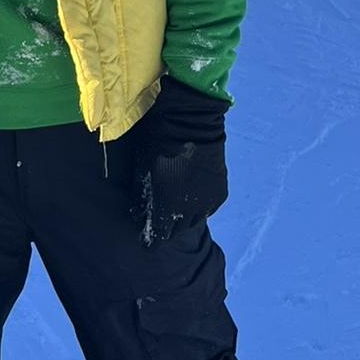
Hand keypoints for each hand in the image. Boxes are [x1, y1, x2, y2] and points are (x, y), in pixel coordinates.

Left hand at [126, 78, 228, 245]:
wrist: (188, 122)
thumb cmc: (155, 144)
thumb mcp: (141, 173)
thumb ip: (141, 199)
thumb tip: (138, 218)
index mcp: (166, 208)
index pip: (158, 237)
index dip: (151, 237)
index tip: (146, 234)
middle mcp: (189, 212)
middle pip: (176, 231)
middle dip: (167, 226)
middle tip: (160, 216)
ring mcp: (207, 202)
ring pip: (194, 221)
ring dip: (184, 216)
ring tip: (176, 204)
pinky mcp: (220, 193)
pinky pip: (208, 208)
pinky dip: (199, 205)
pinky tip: (191, 194)